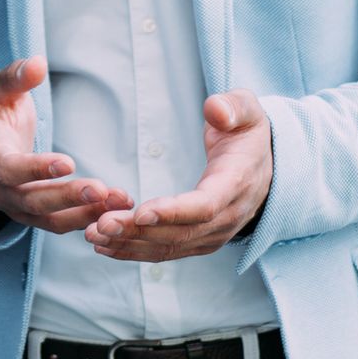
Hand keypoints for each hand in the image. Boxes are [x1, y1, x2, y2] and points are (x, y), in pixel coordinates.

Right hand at [0, 57, 129, 233]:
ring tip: (119, 200)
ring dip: (86, 213)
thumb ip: (16, 77)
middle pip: (33, 201)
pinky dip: (88, 218)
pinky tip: (115, 208)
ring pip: (51, 219)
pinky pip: (61, 223)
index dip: (36, 169)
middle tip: (101, 189)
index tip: (67, 162)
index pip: (10, 169)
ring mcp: (18, 208)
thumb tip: (36, 64)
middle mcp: (1, 190)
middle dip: (68, 197)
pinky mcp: (36, 216)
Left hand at [85, 90, 272, 261]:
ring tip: (93, 235)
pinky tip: (105, 246)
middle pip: (180, 232)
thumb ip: (232, 107)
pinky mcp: (199, 240)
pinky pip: (166, 251)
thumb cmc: (247, 133)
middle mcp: (227, 217)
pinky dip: (135, 251)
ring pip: (170, 246)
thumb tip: (215, 110)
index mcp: (237, 185)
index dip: (173, 211)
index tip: (140, 211)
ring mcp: (213, 234)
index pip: (205, 206)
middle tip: (100, 225)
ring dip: (130, 245)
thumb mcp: (248, 111)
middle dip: (138, 232)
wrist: (264, 166)